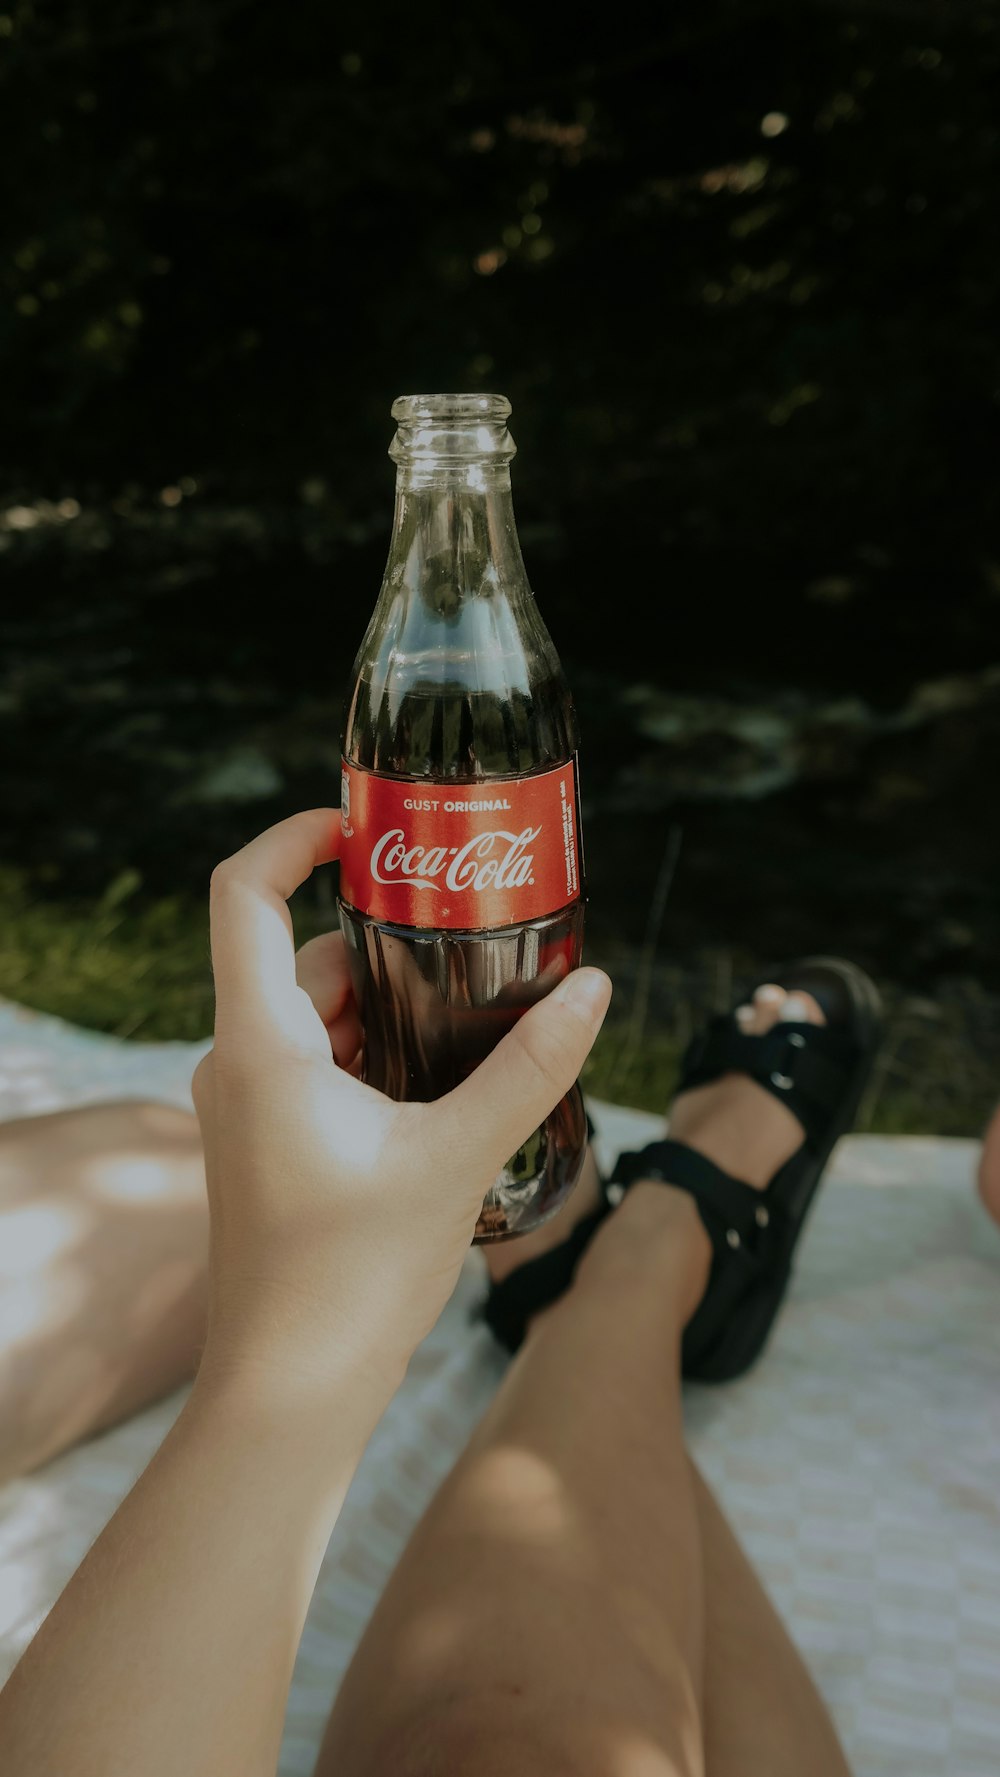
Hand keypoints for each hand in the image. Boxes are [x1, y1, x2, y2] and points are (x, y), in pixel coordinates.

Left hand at [192, 810, 610, 1416]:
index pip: (245, 894)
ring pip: (316, 1015)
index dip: (296, 837)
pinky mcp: (266, 1145)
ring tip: (478, 1008)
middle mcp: (239, 1063)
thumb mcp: (459, 1158)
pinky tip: (444, 1080)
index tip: (366, 824)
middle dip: (386, 935)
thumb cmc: (354, 1281)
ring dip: (388, 1001)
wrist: (290, 1395)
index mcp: (262, 1046)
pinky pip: (315, 1064)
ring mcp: (247, 1107)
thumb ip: (530, 1068)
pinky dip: (373, 1052)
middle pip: (304, 955)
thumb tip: (594, 990)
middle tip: (476, 930)